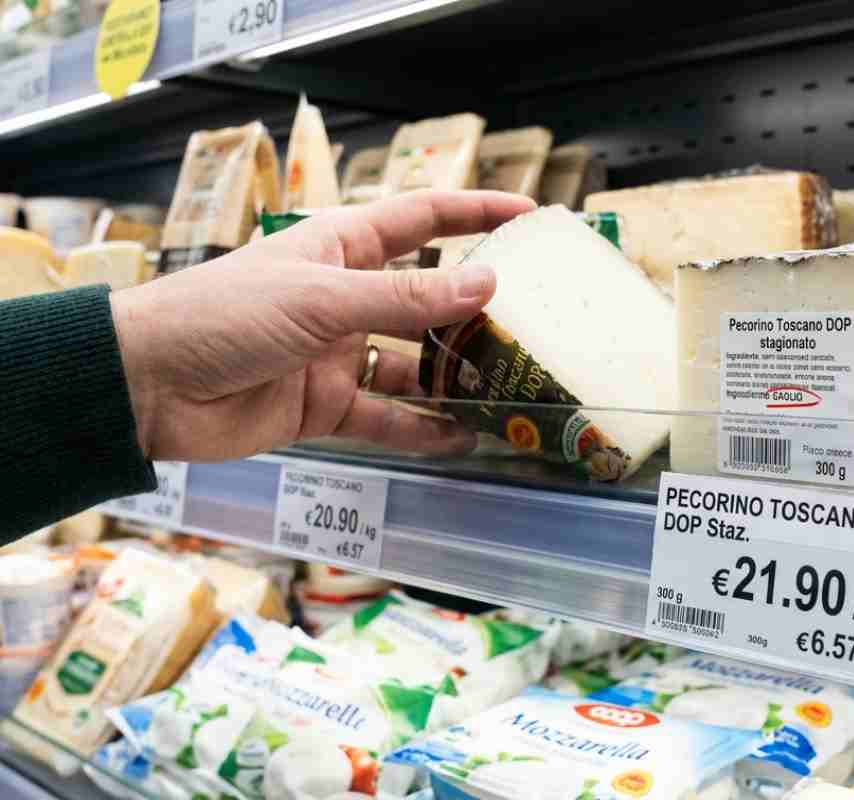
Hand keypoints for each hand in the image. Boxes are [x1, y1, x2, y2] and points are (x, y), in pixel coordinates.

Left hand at [111, 190, 534, 461]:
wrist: (145, 386)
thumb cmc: (223, 316)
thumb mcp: (320, 299)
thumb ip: (404, 299)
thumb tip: (487, 286)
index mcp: (340, 249)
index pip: (421, 220)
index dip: (474, 212)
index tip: (529, 215)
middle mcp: (345, 297)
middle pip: (426, 299)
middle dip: (475, 312)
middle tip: (533, 325)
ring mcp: (336, 353)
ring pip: (411, 363)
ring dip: (453, 377)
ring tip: (506, 389)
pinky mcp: (323, 405)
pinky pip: (384, 415)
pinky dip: (420, 426)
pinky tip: (460, 435)